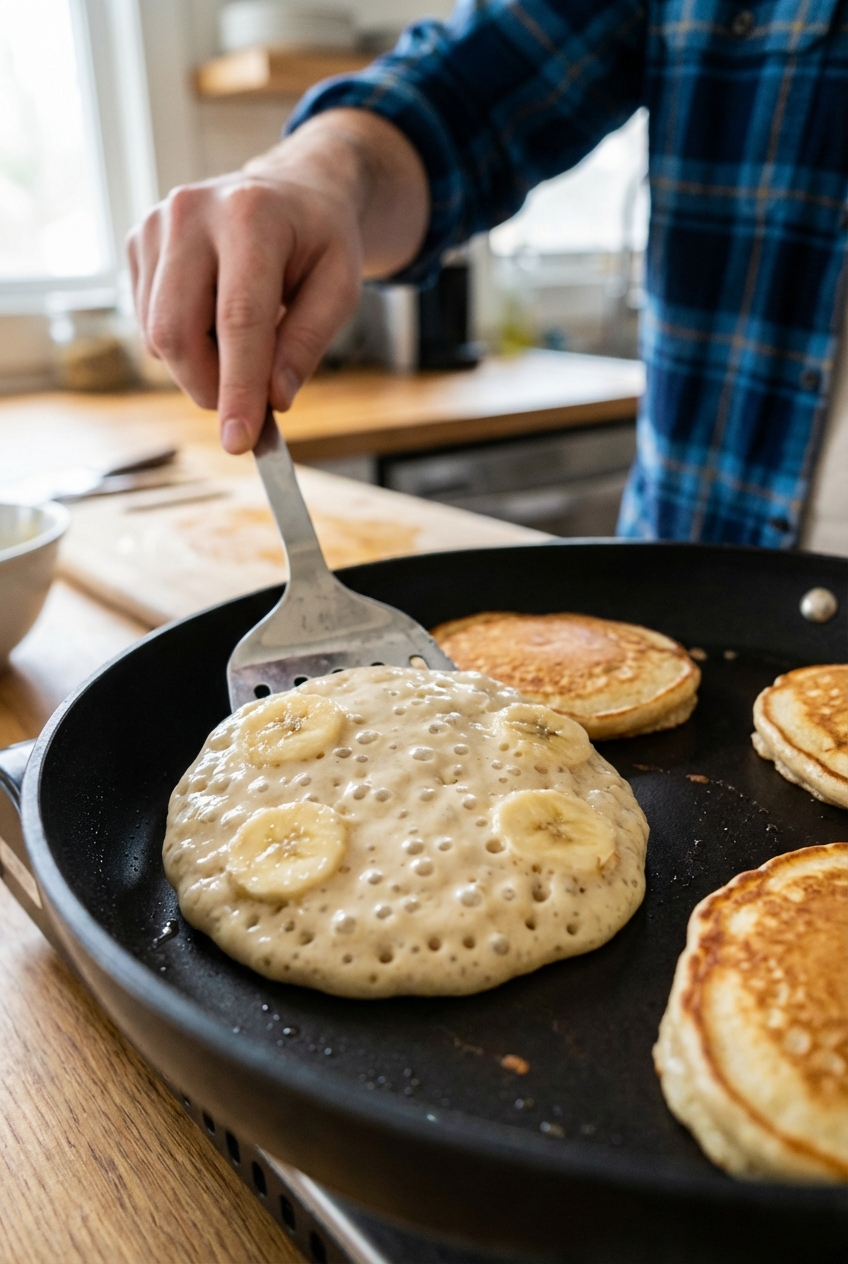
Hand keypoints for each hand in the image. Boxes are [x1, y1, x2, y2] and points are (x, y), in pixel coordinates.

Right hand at [127, 110, 427, 453]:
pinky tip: (215, 321)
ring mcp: (155, 225)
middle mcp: (191, 213)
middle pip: (178, 331)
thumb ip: (307, 343)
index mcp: (251, 216)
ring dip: (199, 367)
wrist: (291, 191)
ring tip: (242, 346)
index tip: (239, 441)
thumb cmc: (319, 243)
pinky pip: (148, 324)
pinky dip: (184, 344)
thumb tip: (274, 398)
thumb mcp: (340, 288)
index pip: (237, 319)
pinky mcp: (138, 244)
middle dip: (209, 387)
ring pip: (158, 335)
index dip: (237, 387)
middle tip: (245, 408)